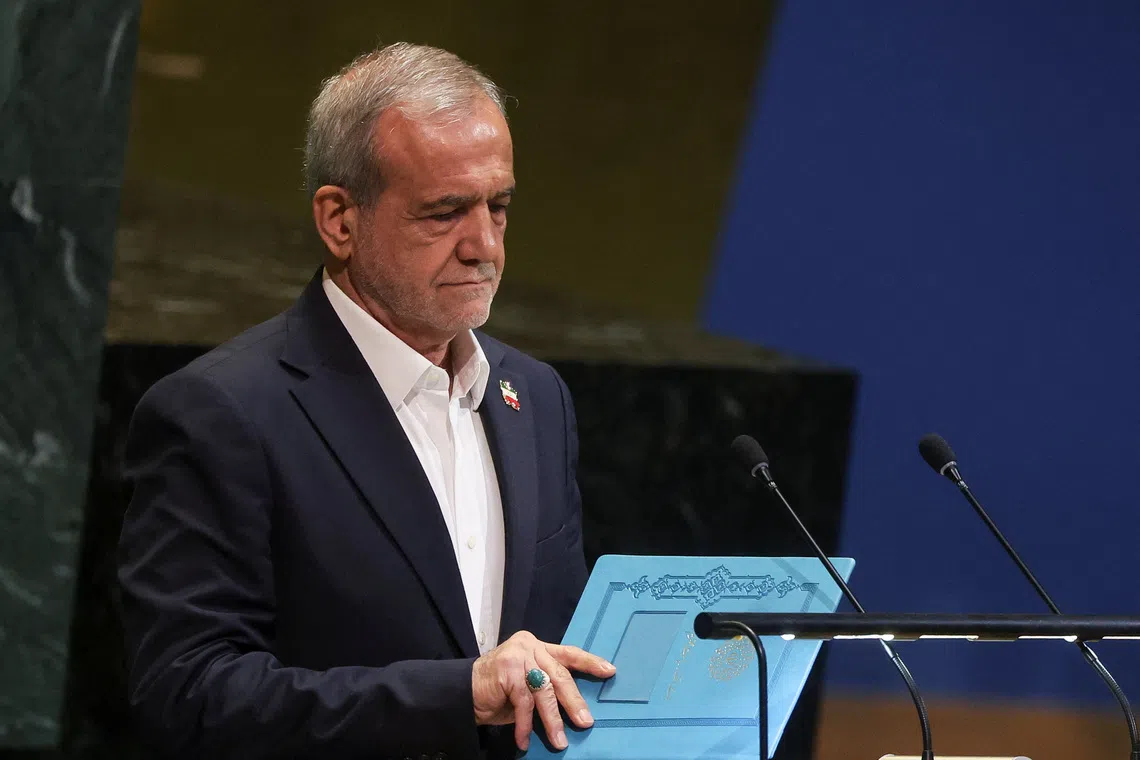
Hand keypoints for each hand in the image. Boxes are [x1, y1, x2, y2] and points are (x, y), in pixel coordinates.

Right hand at [472, 630, 615, 750]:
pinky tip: (524, 741)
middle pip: (559, 675)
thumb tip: (576, 710)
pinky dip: (524, 725)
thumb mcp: (527, 686)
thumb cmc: (498, 692)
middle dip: (574, 701)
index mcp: (538, 646)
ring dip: (552, 720)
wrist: (462, 691)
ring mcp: (518, 656)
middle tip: (586, 722)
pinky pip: (523, 703)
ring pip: (543, 691)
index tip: (610, 671)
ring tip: (559, 741)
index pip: (569, 653)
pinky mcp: (507, 670)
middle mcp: (530, 646)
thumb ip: (547, 688)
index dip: (590, 663)